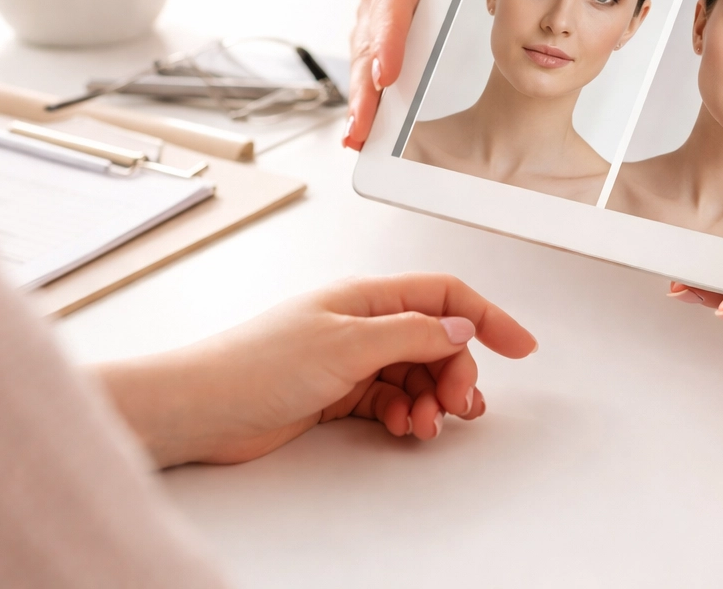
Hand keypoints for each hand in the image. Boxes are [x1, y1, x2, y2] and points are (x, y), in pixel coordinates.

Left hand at [97, 274, 536, 467]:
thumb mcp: (346, 344)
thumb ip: (410, 335)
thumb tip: (458, 330)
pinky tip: (406, 426)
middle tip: (461, 403)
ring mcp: (349, 358)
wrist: (201, 407)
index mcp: (366, 296)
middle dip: (459, 372)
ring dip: (432, 398)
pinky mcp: (336, 392)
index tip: (521, 346)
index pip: (444, 296)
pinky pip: (391, 399)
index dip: (487, 318)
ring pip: (416, 374)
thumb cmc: (254, 364)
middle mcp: (361, 322)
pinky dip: (406, 413)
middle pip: (435, 340)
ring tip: (429, 422)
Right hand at [343, 0, 462, 149]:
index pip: (390, 3)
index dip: (386, 39)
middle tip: (366, 123)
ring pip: (362, 66)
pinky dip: (362, 107)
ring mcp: (373, 24)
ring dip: (359, 103)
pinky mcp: (374, 47)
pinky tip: (360, 136)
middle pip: (369, 44)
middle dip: (365, 87)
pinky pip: (365, 78)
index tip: (387, 72)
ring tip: (360, 136)